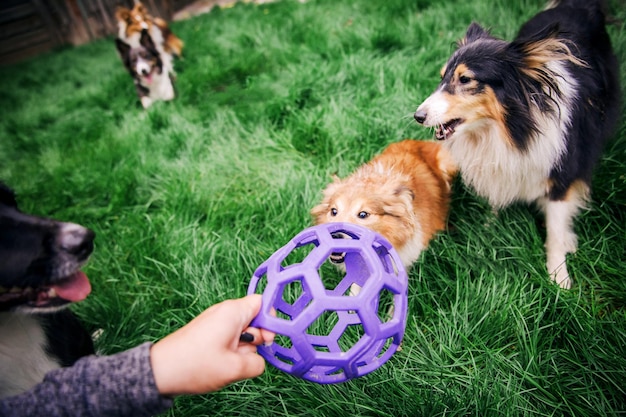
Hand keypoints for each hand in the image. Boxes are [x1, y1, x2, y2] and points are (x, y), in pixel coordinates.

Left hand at [150, 294, 273, 395]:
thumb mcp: (234, 368)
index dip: (270, 321)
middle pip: (254, 320)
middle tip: (242, 356)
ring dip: (241, 349)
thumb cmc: (195, 365)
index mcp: (233, 312)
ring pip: (243, 332)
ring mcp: (215, 322)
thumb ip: (257, 363)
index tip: (266, 340)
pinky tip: (220, 363)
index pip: (263, 302)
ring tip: (226, 363)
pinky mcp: (208, 332)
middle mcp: (225, 312)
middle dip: (255, 340)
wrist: (161, 371)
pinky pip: (230, 338)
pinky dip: (230, 351)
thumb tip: (259, 360)